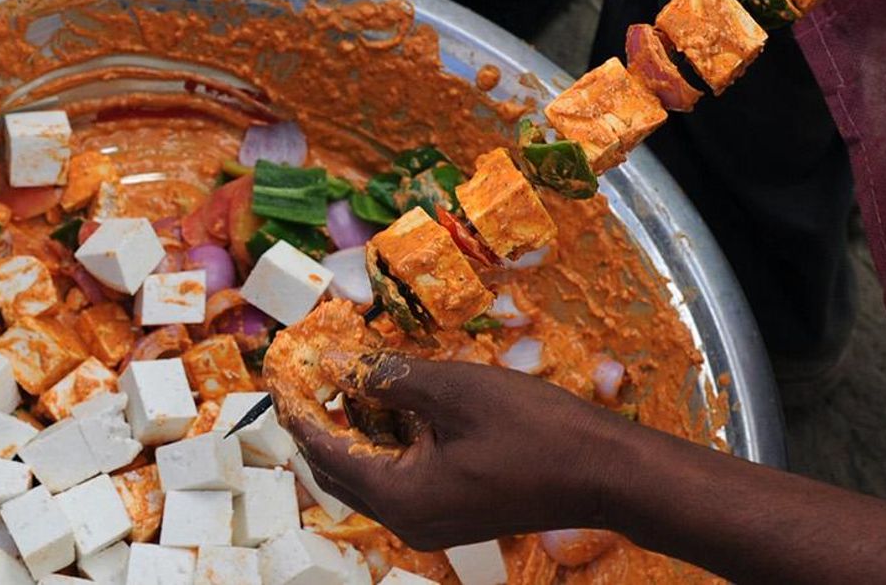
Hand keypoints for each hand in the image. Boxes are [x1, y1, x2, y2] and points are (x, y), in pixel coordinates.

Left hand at [284, 354, 631, 550]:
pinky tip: (398, 405)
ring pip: (369, 476)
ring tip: (352, 378)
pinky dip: (388, 443)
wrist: (603, 472)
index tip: (283, 369)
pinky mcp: (452, 515)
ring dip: (355, 430)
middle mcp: (406, 522)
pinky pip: (400, 480)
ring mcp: (430, 523)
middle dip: (319, 422)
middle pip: (338, 472)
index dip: (299, 407)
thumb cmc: (532, 428)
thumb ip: (386, 376)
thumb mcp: (453, 390)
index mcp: (398, 497)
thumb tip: (333, 361)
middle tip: (310, 373)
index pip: (323, 452)